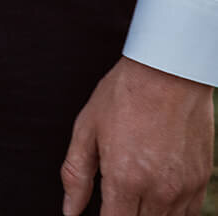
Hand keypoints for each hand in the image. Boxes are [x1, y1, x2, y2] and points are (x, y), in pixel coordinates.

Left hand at [61, 56, 213, 214]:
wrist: (168, 70)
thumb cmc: (126, 93)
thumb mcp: (87, 127)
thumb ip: (76, 174)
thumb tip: (70, 210)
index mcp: (125, 179)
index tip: (102, 210)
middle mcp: (157, 190)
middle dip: (125, 214)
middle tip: (118, 196)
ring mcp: (183, 189)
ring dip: (147, 214)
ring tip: (136, 190)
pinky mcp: (201, 181)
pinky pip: (188, 215)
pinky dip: (171, 212)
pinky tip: (158, 193)